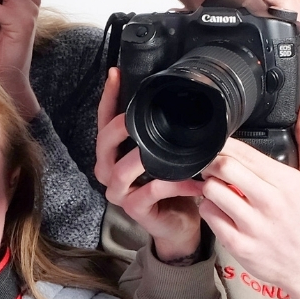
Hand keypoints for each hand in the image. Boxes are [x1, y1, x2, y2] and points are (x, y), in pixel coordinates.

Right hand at [93, 68, 206, 261]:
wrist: (180, 225)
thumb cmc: (172, 187)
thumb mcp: (165, 155)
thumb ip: (160, 134)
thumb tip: (174, 100)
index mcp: (113, 155)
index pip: (103, 122)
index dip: (108, 98)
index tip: (116, 74)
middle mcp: (108, 172)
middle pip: (104, 144)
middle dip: (120, 126)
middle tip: (137, 115)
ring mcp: (119, 192)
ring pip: (121, 170)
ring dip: (143, 157)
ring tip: (167, 149)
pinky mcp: (134, 210)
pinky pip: (151, 192)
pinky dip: (175, 184)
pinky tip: (196, 181)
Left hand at [197, 103, 299, 298]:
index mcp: (287, 183)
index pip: (243, 152)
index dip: (224, 145)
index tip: (218, 144)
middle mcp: (270, 203)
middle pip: (223, 167)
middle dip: (212, 162)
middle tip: (211, 164)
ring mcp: (254, 226)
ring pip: (212, 191)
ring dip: (208, 186)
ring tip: (217, 186)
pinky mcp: (240, 246)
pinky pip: (210, 217)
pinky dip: (209, 209)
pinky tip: (219, 208)